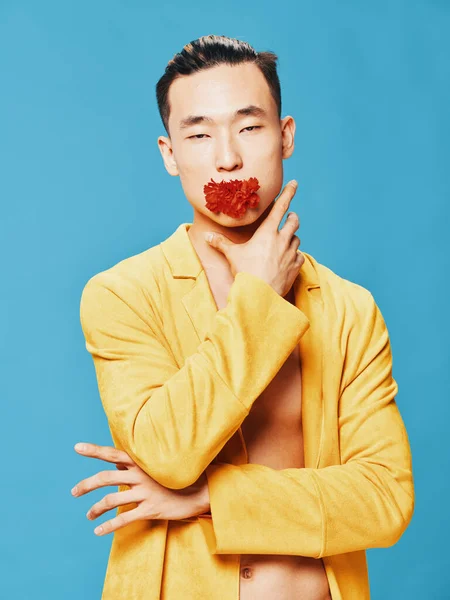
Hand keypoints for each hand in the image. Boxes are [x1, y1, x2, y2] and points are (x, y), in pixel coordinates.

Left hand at [71, 442, 209, 535]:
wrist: (201, 490)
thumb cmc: (175, 477)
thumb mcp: (156, 466)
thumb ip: (135, 465)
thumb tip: (116, 462)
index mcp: (140, 462)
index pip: (112, 454)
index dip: (94, 450)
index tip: (76, 447)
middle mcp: (140, 475)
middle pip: (106, 478)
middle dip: (86, 485)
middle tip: (74, 491)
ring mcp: (145, 493)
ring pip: (111, 500)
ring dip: (95, 508)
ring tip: (89, 516)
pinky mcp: (151, 510)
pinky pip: (124, 519)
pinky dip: (108, 526)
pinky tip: (98, 531)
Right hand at [204, 179, 303, 296]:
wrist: (259, 294)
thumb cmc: (245, 271)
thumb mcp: (232, 255)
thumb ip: (220, 243)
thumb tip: (206, 236)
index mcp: (268, 232)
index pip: (281, 207)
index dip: (288, 193)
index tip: (294, 183)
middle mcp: (282, 240)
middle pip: (294, 221)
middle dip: (292, 217)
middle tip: (289, 218)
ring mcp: (291, 253)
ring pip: (297, 239)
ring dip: (292, 237)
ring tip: (285, 241)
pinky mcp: (295, 267)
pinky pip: (300, 256)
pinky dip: (295, 255)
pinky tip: (289, 259)